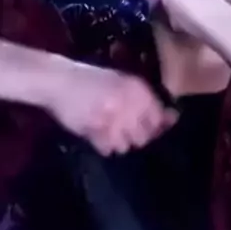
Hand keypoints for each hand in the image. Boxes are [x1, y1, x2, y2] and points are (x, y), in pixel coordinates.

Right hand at [45, 61, 178, 155]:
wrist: (58, 80)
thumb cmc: (92, 81)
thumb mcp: (122, 83)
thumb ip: (147, 103)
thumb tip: (172, 119)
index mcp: (137, 89)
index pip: (158, 118)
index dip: (153, 128)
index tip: (143, 128)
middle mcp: (128, 102)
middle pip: (144, 137)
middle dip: (134, 137)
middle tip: (120, 129)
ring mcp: (111, 117)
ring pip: (125, 145)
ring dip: (117, 142)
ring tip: (106, 130)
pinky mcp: (94, 129)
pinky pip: (107, 149)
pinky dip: (103, 146)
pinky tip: (96, 134)